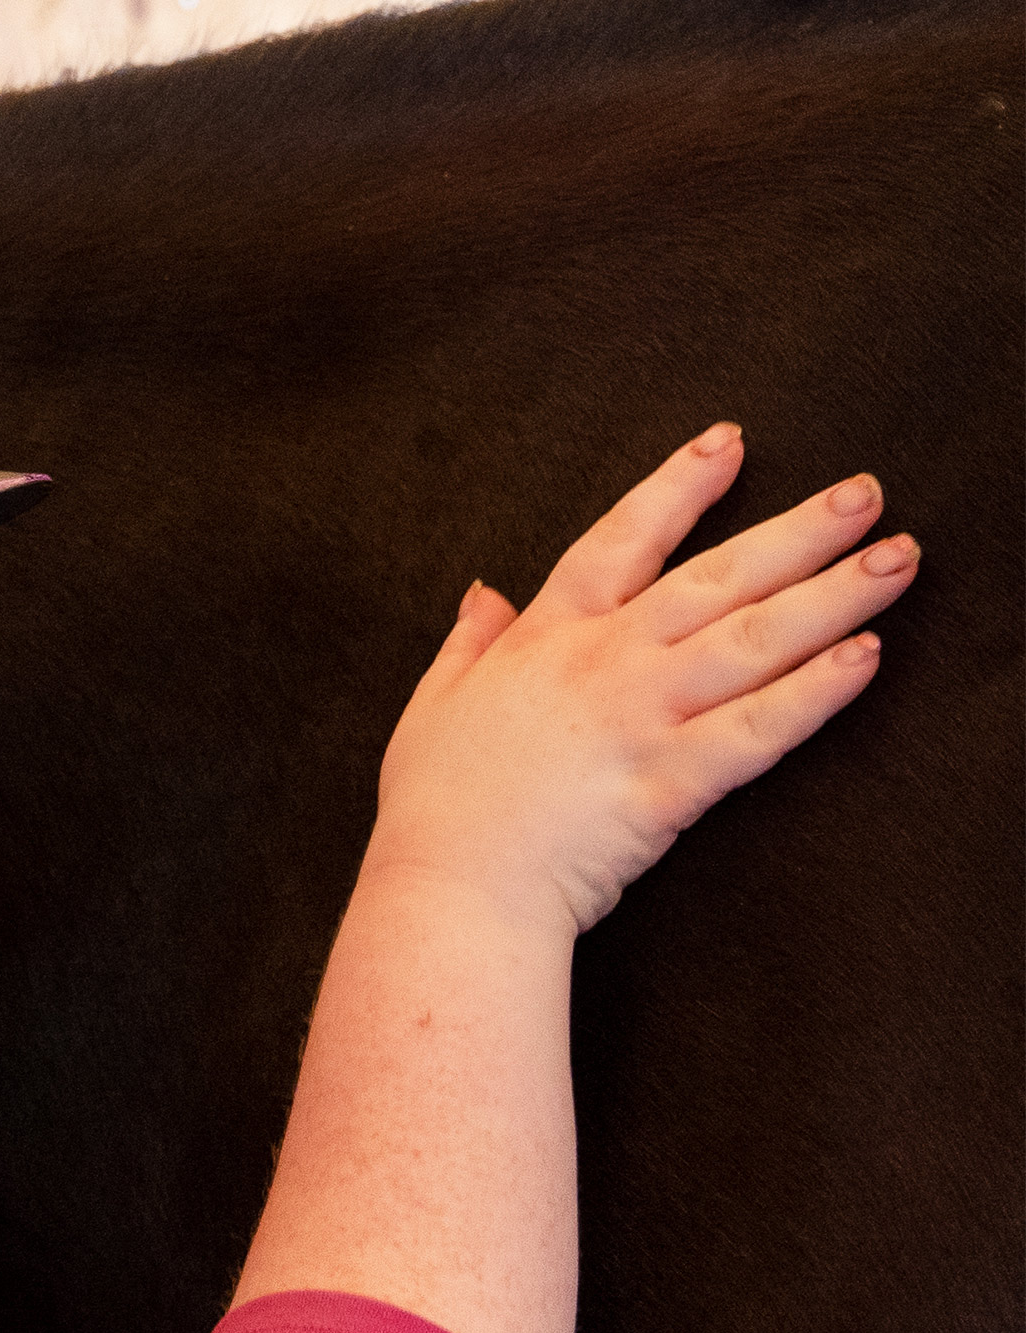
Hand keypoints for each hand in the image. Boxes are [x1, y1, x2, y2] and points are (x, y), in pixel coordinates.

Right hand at [367, 424, 911, 936]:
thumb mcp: (434, 704)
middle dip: (799, 531)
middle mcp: (603, 663)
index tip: (730, 445)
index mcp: (545, 639)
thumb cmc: (436, 806)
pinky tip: (864, 657)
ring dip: (834, 594)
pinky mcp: (671, 781)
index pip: (622, 541)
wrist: (451, 887)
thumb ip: (468, 643)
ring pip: (754, 640)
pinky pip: (759, 729)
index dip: (678, 487)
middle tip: (865, 497)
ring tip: (897, 560)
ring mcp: (641, 718)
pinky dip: (815, 692)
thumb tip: (483, 593)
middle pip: (717, 578)